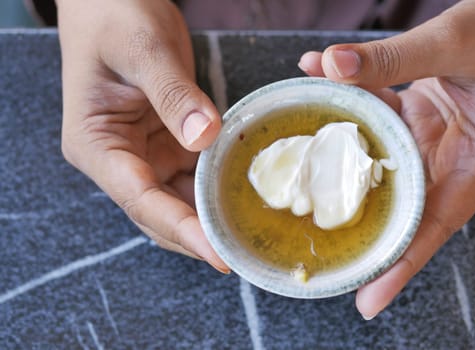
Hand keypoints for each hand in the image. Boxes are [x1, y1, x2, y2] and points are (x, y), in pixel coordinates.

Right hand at [57, 0, 228, 272]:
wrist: (114, 2)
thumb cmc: (115, 17)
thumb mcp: (143, 50)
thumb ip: (173, 94)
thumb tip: (204, 137)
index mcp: (96, 145)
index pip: (139, 200)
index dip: (181, 229)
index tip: (218, 255)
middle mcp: (117, 159)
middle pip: (158, 212)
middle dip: (198, 236)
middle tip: (242, 255)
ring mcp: (142, 154)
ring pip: (177, 201)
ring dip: (209, 219)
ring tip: (248, 237)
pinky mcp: (166, 144)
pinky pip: (192, 177)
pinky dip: (215, 190)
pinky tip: (242, 198)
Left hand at [299, 0, 474, 318]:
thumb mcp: (454, 42)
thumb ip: (392, 58)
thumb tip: (331, 67)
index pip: (434, 227)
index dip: (399, 266)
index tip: (367, 300)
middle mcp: (455, 162)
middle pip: (400, 208)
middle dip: (357, 224)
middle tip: (316, 250)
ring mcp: (433, 144)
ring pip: (378, 163)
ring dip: (337, 148)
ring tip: (295, 156)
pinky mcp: (417, 121)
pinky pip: (376, 123)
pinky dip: (349, 103)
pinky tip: (319, 78)